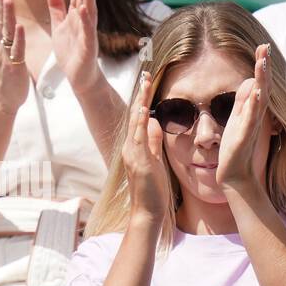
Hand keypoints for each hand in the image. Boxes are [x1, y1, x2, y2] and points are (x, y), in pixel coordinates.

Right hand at [0, 0, 29, 114]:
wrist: (1, 98)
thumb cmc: (3, 73)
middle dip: (0, 4)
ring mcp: (5, 55)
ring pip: (6, 32)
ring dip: (7, 16)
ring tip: (8, 1)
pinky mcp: (14, 65)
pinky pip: (17, 49)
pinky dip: (18, 38)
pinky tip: (20, 27)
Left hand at [48, 0, 100, 92]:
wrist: (79, 78)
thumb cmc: (71, 52)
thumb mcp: (60, 25)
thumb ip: (57, 7)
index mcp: (77, 18)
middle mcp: (84, 23)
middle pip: (85, 0)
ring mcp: (87, 35)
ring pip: (89, 13)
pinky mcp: (87, 48)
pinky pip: (86, 33)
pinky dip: (85, 21)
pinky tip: (84, 10)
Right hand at [123, 73, 170, 221]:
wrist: (147, 212)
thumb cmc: (153, 191)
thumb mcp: (155, 161)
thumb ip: (153, 142)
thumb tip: (154, 123)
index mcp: (134, 148)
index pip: (138, 118)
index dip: (142, 100)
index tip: (148, 81)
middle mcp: (130, 148)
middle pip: (134, 115)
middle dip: (140, 94)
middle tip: (146, 73)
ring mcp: (132, 155)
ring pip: (134, 122)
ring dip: (140, 101)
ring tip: (145, 82)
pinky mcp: (138, 162)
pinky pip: (138, 138)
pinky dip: (139, 122)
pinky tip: (142, 108)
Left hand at [215, 44, 271, 193]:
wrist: (234, 174)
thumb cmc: (236, 147)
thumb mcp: (238, 119)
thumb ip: (244, 101)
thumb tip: (249, 81)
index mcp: (253, 109)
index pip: (260, 83)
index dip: (262, 66)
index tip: (262, 46)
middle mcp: (255, 115)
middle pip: (263, 86)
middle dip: (263, 67)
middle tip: (265, 47)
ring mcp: (251, 125)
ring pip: (259, 100)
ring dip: (261, 80)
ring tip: (262, 62)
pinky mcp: (244, 137)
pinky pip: (251, 119)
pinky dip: (254, 105)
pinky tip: (256, 93)